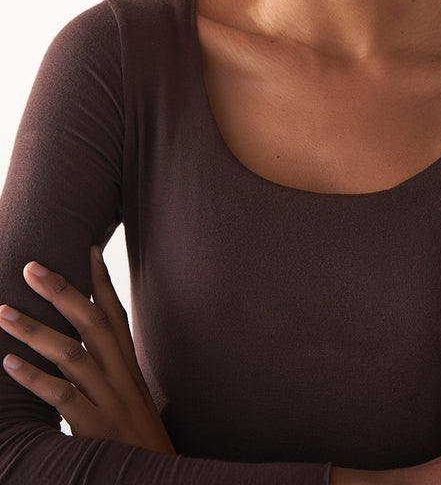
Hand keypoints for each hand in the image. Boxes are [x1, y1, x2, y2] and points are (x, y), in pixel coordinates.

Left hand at [0, 247, 174, 454]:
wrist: (153, 473)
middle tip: (31, 268)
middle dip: (60, 292)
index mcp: (128, 362)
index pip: (115, 312)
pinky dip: (33, 378)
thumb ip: (109, 365)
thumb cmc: (135, 432)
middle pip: (90, 322)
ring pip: (70, 353)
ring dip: (34, 330)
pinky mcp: (93, 424)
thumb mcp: (130, 392)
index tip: (86, 248)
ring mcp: (107, 397)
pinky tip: (9, 363)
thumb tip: (85, 342)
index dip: (101, 280)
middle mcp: (119, 373)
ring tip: (3, 312)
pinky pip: (60, 396)